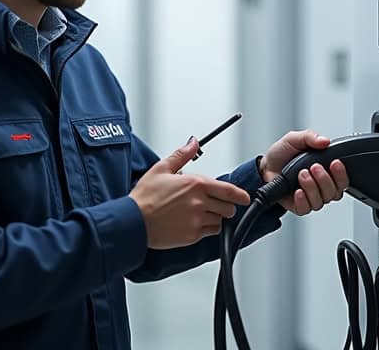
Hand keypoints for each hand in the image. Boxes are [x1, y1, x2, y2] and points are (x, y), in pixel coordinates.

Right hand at [130, 137, 250, 249]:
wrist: (133, 222)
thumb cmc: (144, 197)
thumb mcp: (161, 169)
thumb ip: (181, 155)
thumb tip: (193, 142)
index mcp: (196, 184)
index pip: (228, 190)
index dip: (240, 195)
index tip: (245, 198)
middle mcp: (200, 203)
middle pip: (228, 207)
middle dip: (225, 206)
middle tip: (214, 204)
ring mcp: (197, 220)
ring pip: (220, 221)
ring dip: (215, 217)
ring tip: (200, 213)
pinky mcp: (192, 235)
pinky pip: (210, 232)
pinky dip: (207, 228)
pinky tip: (194, 223)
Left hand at [259, 130, 349, 215]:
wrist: (265, 166)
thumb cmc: (282, 154)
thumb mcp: (296, 139)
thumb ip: (311, 137)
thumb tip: (325, 141)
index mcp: (326, 171)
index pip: (343, 180)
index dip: (341, 174)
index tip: (335, 163)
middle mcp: (321, 186)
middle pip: (335, 192)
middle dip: (325, 179)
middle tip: (314, 167)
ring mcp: (311, 197)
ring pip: (321, 201)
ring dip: (312, 187)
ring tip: (301, 174)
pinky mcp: (299, 206)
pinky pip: (306, 209)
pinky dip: (303, 200)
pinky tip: (298, 191)